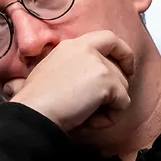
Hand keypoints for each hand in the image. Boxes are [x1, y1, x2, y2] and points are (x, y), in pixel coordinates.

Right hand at [5, 30, 136, 132]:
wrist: (34, 111)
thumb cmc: (36, 100)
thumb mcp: (51, 72)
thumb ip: (74, 67)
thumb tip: (90, 82)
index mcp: (73, 45)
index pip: (108, 38)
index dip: (123, 52)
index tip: (126, 69)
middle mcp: (87, 49)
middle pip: (119, 69)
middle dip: (114, 92)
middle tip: (98, 109)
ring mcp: (99, 64)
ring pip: (123, 88)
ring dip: (108, 108)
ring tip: (85, 117)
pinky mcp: (106, 81)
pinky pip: (123, 103)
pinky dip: (110, 118)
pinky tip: (89, 122)